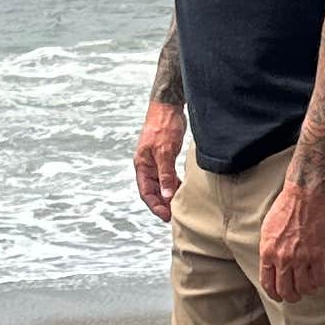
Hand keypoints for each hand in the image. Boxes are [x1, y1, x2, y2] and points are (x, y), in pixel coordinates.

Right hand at [133, 98, 183, 221]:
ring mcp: (155, 161)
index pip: (146, 192)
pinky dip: (174, 184)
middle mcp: (147, 165)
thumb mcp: (165, 152)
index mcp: (142, 165)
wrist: (168, 107)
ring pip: (161, 184)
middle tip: (175, 215)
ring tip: (179, 205)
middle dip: (162, 204)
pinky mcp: (165, 157)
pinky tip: (183, 190)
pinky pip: (168, 176)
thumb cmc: (163, 126)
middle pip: (153, 191)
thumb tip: (166, 195)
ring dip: (169, 195)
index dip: (155, 206)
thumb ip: (165, 174)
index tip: (166, 216)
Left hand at [257, 175, 324, 305]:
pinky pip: (320, 279)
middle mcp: (283, 258)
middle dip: (292, 297)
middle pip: (286, 290)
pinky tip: (321, 278)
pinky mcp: (318, 254)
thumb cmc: (286, 207)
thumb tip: (271, 263)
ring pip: (304, 288)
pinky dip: (321, 283)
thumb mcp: (268, 229)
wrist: (304, 195)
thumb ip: (269, 249)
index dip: (274, 294)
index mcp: (268, 252)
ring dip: (308, 291)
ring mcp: (301, 258)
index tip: (280, 297)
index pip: (268, 283)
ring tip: (310, 286)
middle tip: (297, 295)